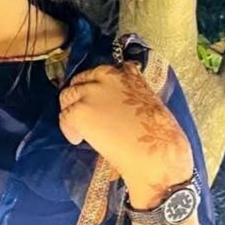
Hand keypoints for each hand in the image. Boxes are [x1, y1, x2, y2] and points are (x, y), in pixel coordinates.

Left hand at [58, 61, 192, 187]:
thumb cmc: (160, 136)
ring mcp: (91, 93)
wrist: (154, 152)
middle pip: (81, 80)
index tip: (98, 99)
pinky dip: (69, 129)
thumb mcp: (151, 104)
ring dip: (71, 110)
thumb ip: (133, 96)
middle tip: (83, 113)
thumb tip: (121, 105)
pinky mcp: (79, 111)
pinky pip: (64, 116)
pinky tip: (78, 139)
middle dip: (80, 96)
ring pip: (68, 95)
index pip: (104, 72)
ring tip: (79, 128)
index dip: (97, 86)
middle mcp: (108, 77)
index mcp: (128, 75)